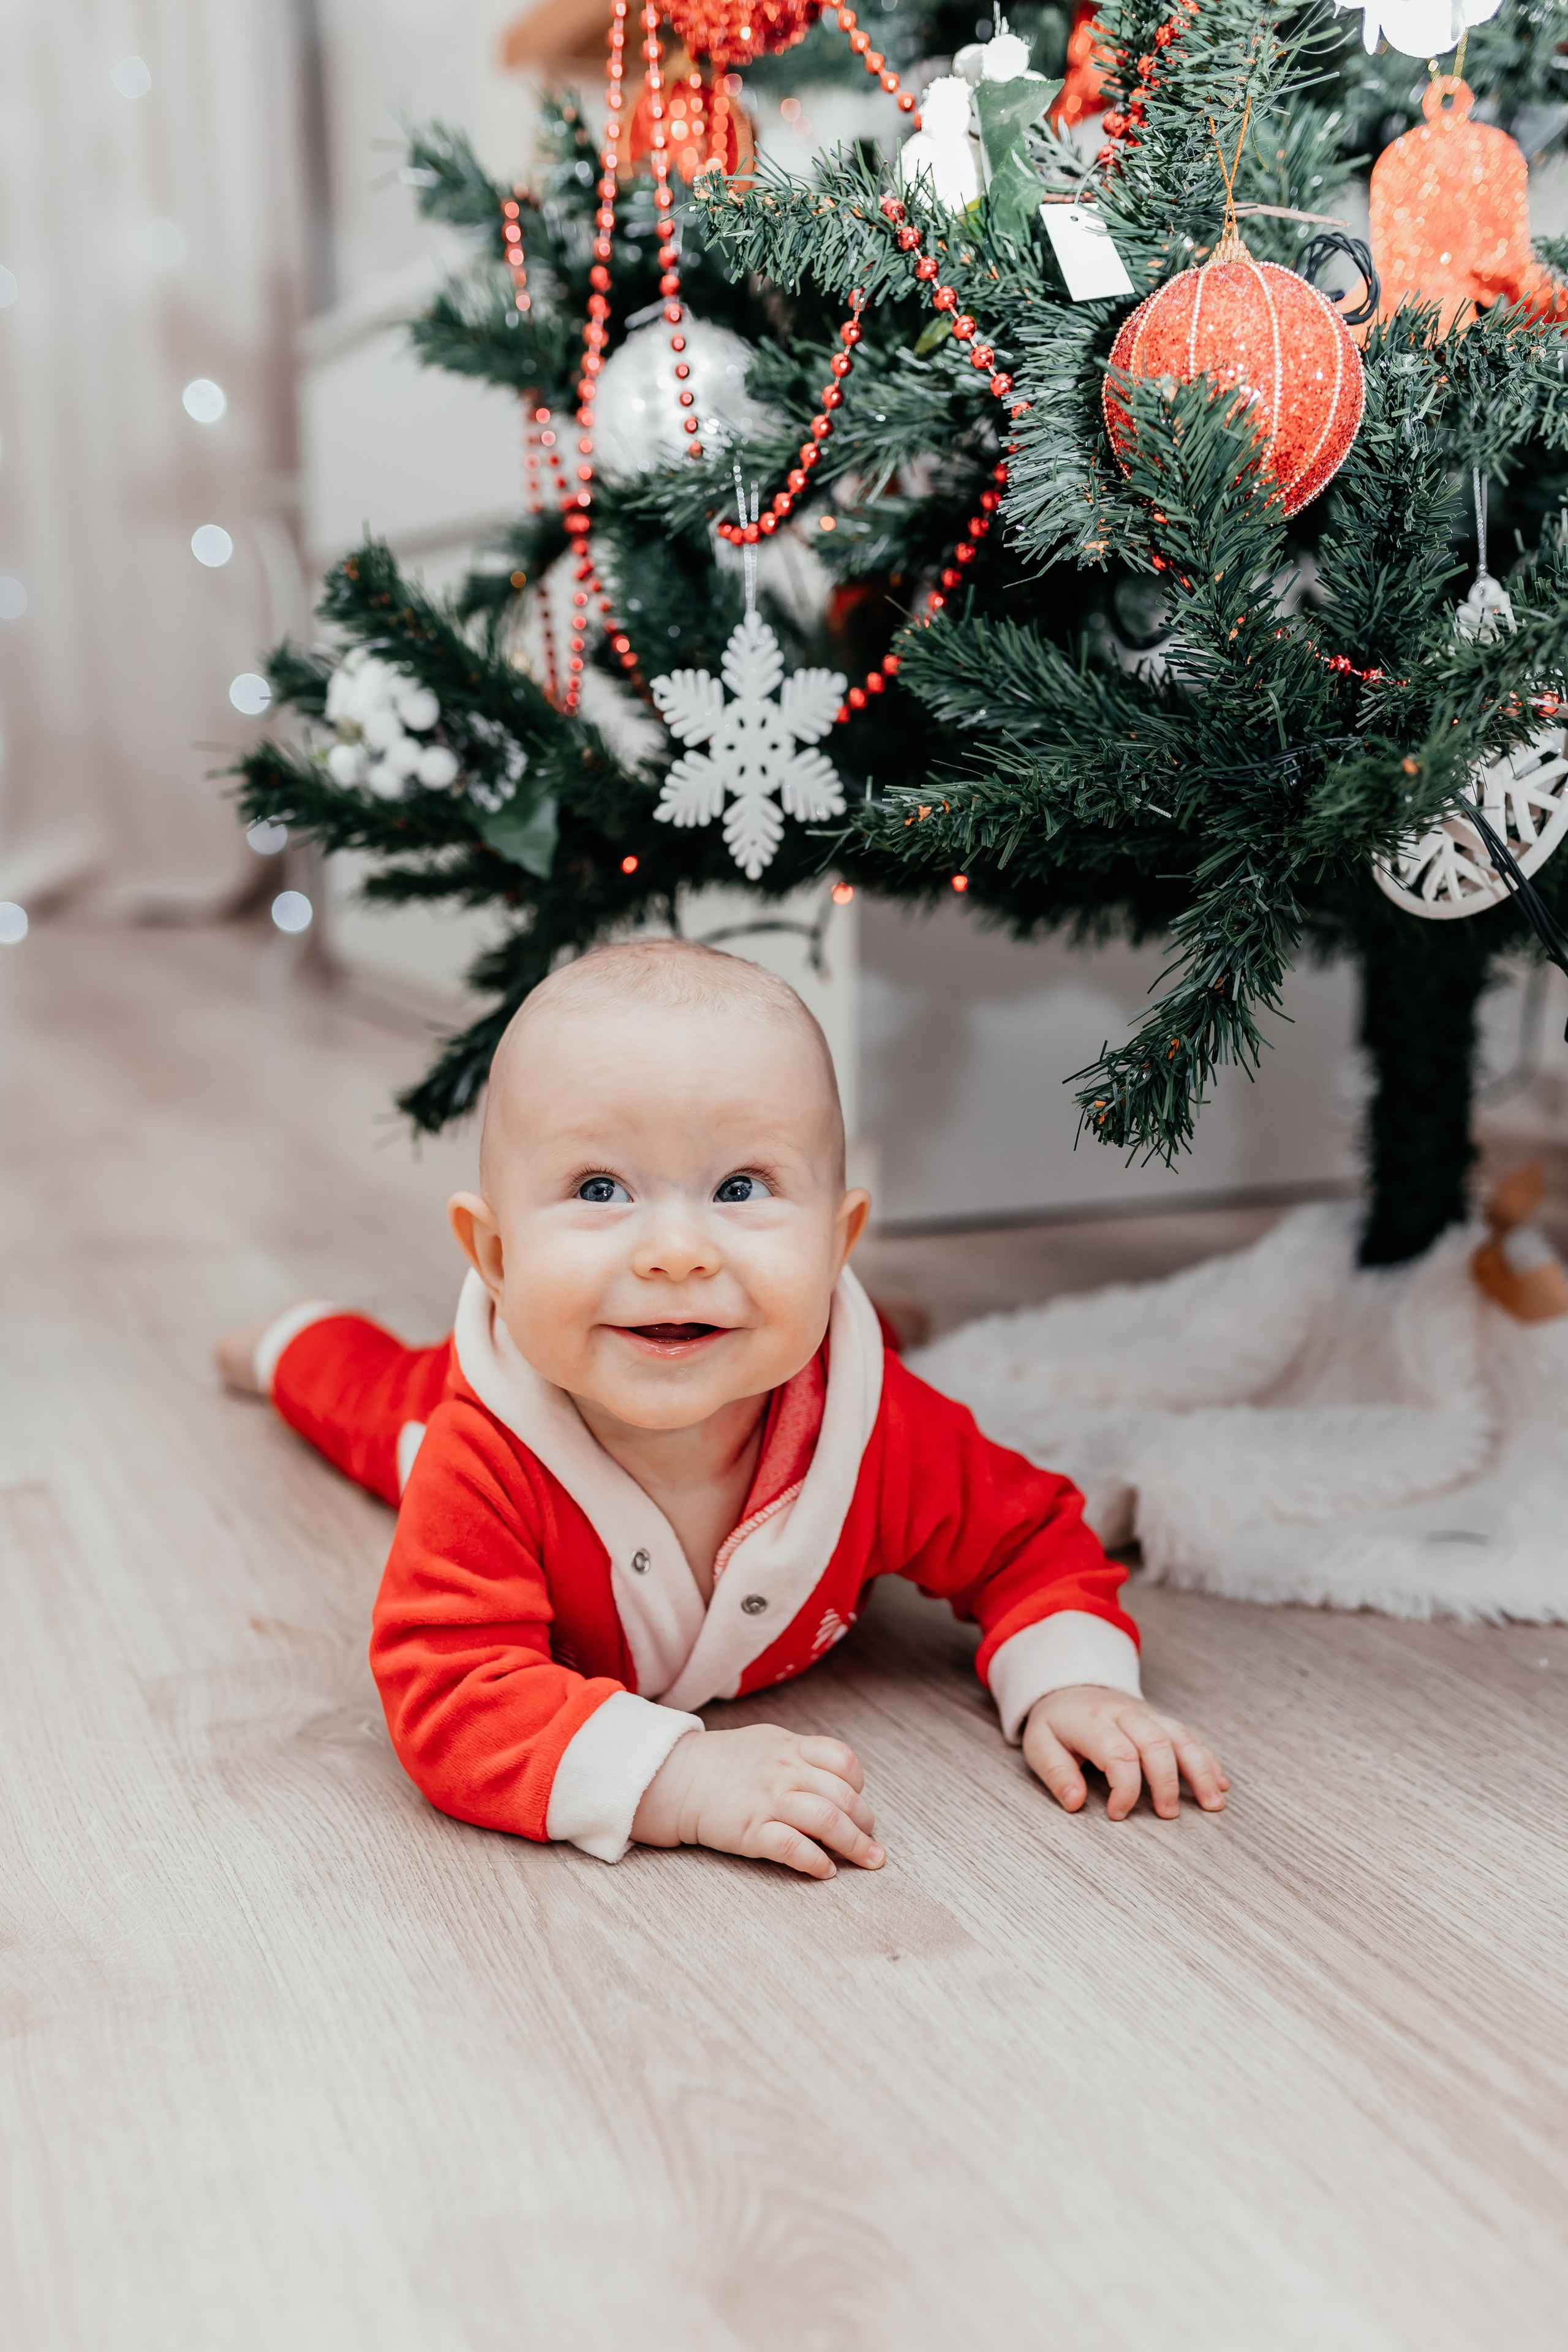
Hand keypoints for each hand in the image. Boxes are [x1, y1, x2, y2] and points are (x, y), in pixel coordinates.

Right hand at [632, 1725, 884, 1879]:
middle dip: (865, 1824)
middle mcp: (784, 1771)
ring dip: (855, 1845)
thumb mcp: (767, 1743)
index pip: (843, 1761)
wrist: (676, 1777)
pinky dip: (816, 1862)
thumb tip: (839, 1784)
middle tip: (871, 1843)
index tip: (858, 1805)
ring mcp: (768, 1800)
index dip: (859, 1786)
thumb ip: (802, 1757)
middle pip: (843, 1796)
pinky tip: (825, 1871)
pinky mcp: (751, 1830)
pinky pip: (793, 1847)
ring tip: (867, 1860)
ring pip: (827, 1821)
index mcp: (790, 1747)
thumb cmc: (725, 1763)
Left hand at [1023, 1685, 1227, 1820]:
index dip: (1124, 1789)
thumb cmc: (1056, 1723)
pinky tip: (1220, 1782)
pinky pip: (1190, 1736)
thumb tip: (1075, 1803)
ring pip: (1181, 1737)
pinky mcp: (1161, 1720)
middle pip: (1157, 1744)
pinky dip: (1207, 1759)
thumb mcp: (1039, 1745)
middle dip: (1167, 1782)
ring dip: (1200, 1771)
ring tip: (1213, 1803)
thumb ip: (1056, 1774)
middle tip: (1168, 1815)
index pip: (1119, 1754)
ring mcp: (1147, 1715)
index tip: (1117, 1814)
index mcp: (1093, 1721)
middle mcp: (1126, 1715)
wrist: (1070, 1686)